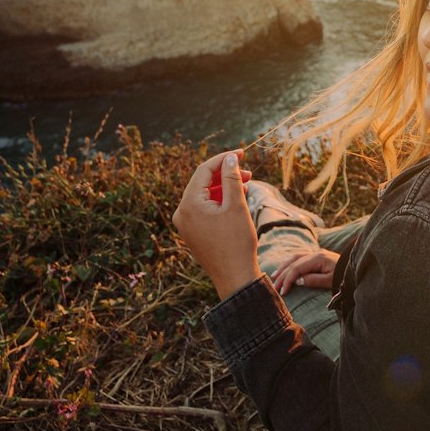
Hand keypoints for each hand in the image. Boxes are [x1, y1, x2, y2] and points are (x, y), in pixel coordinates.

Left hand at [172, 149, 259, 300]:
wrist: (234, 277)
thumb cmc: (237, 242)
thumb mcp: (236, 206)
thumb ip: (232, 178)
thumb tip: (230, 159)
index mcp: (189, 204)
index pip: (204, 171)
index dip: (224, 159)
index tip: (242, 153)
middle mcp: (182, 213)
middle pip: (203, 182)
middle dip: (225, 174)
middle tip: (248, 172)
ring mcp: (186, 224)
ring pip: (204, 195)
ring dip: (224, 187)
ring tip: (246, 185)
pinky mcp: (193, 232)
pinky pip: (204, 209)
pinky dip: (219, 201)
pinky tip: (237, 199)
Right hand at [271, 249, 340, 297]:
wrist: (356, 269)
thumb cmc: (344, 277)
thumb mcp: (330, 281)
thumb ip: (314, 280)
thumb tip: (297, 281)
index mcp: (318, 258)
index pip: (297, 268)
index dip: (288, 279)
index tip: (283, 291)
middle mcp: (316, 253)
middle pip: (293, 262)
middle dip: (282, 275)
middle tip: (274, 287)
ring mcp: (316, 254)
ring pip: (294, 258)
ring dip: (283, 267)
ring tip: (274, 277)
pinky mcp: (317, 257)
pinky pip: (299, 258)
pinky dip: (290, 263)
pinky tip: (285, 269)